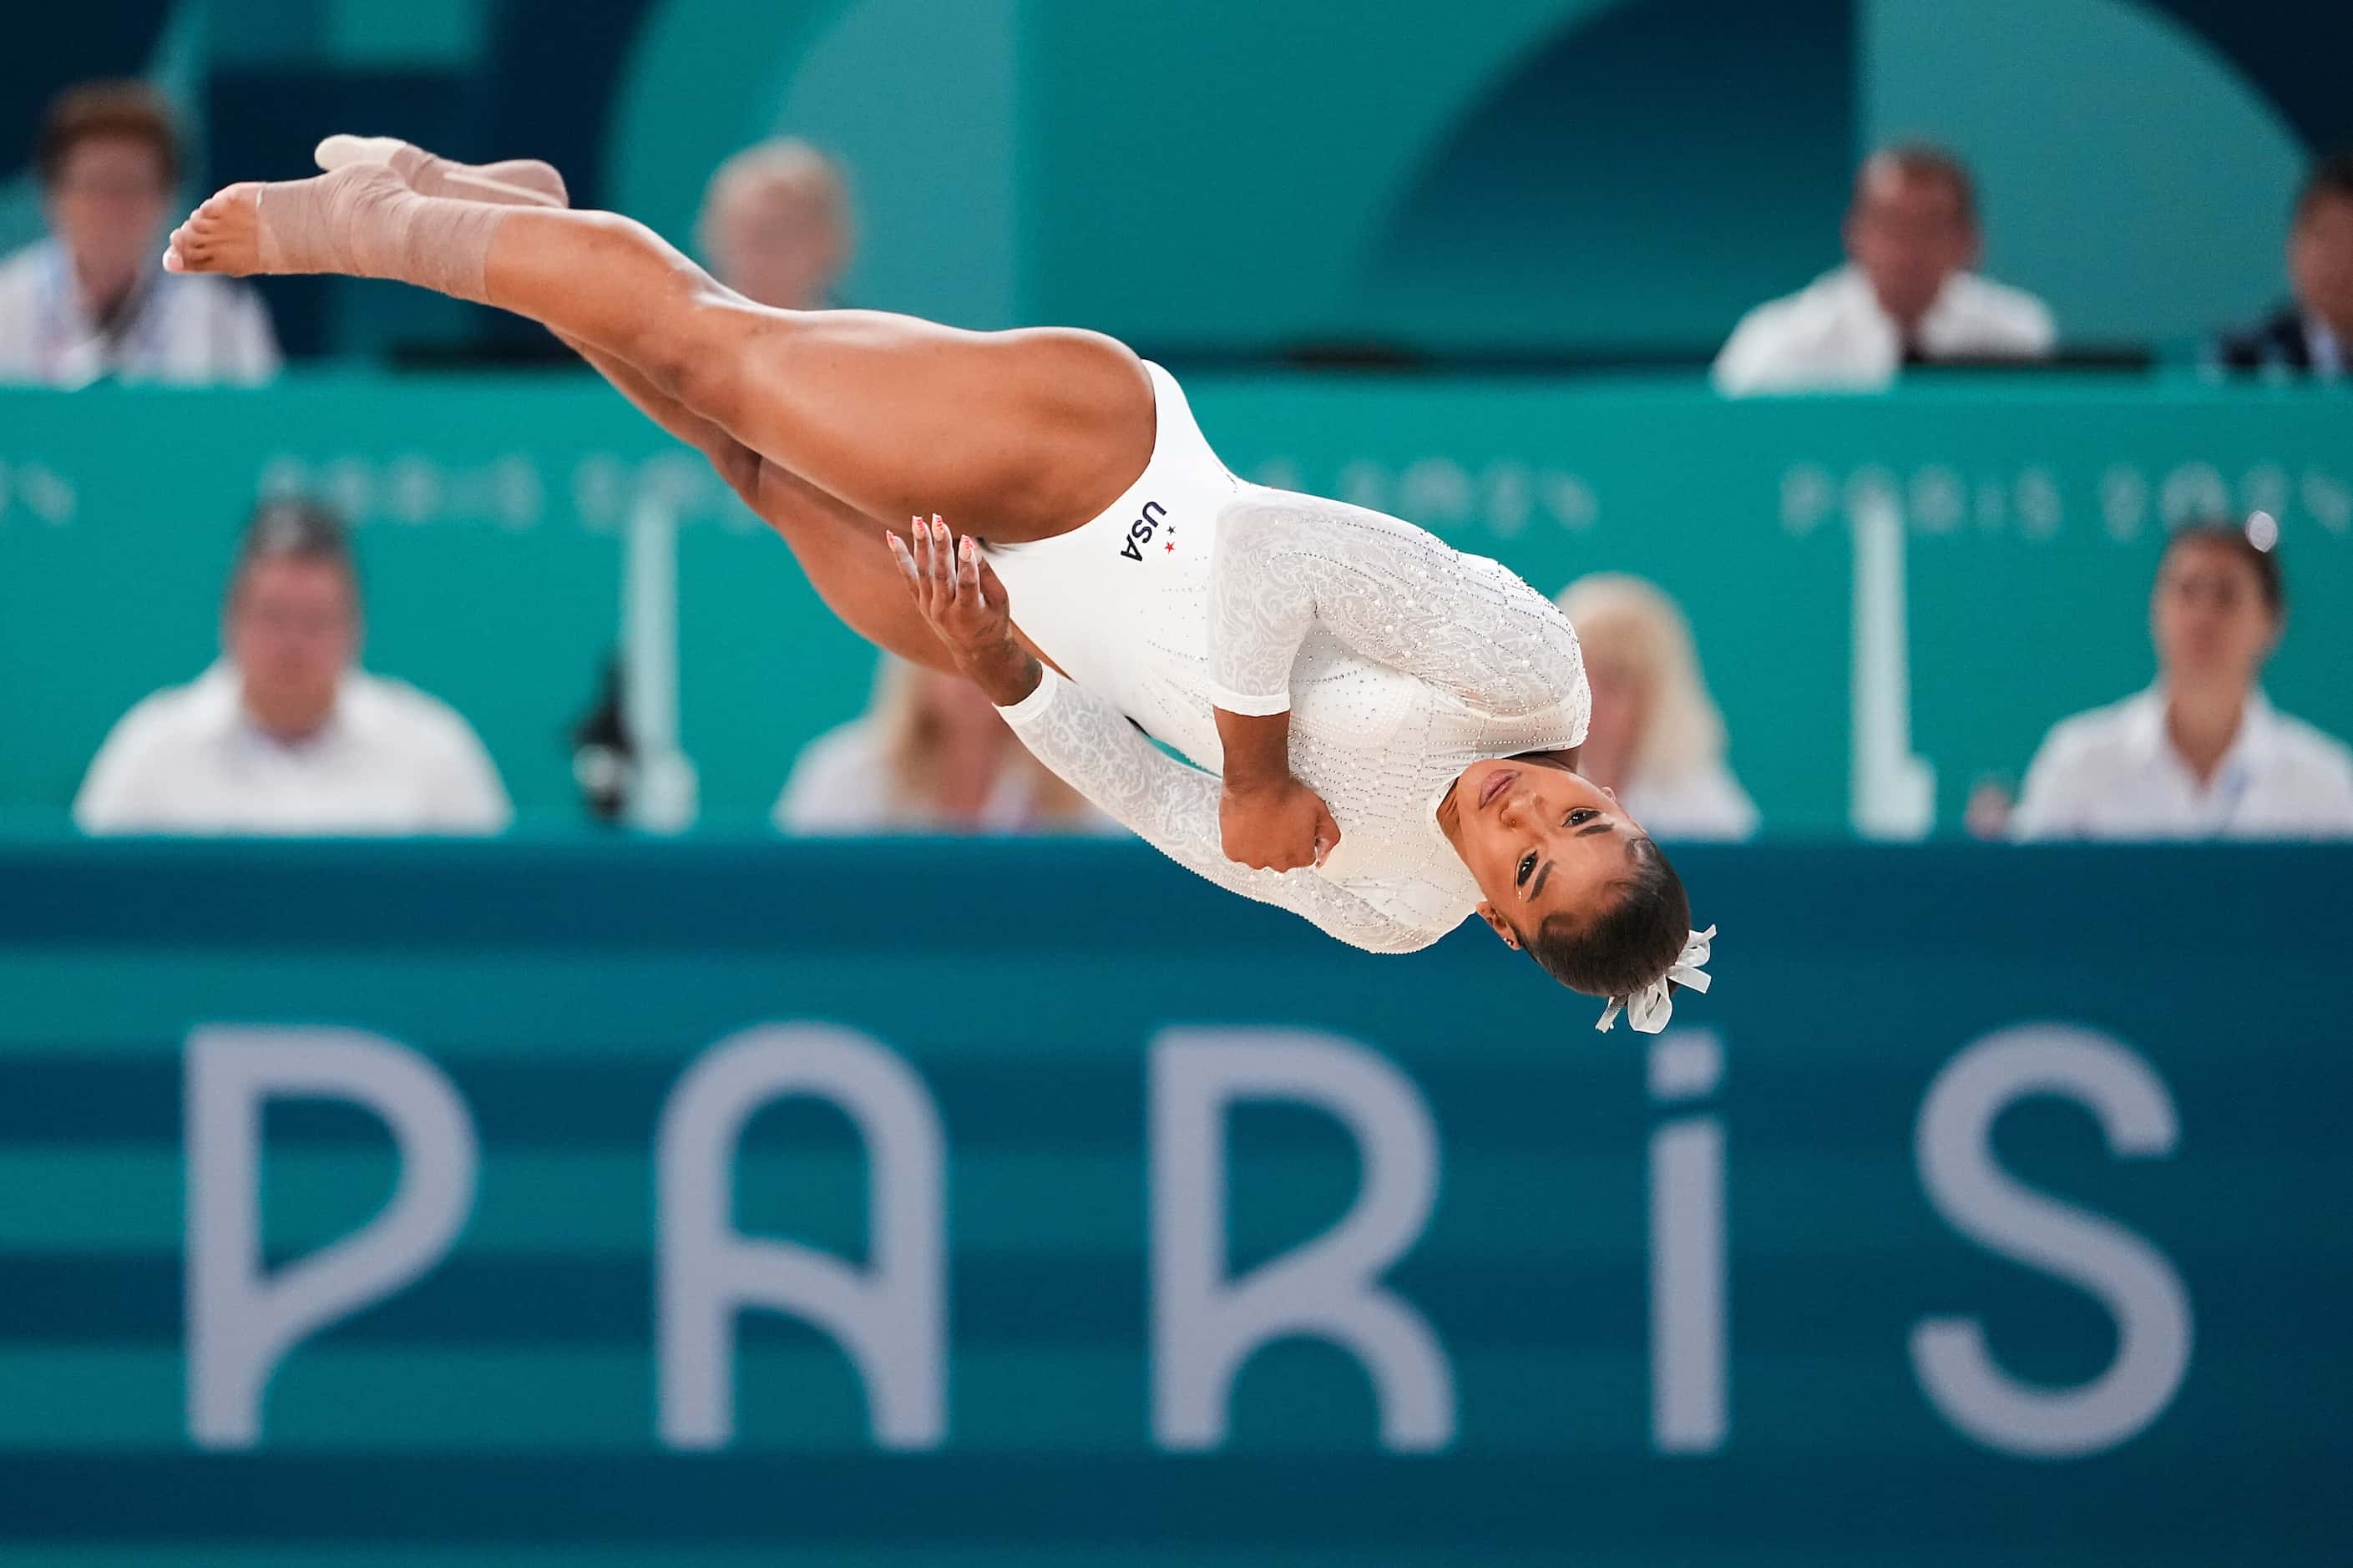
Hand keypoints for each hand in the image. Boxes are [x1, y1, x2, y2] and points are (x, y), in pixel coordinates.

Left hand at [888, 514, 1037, 705]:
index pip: (967, 583)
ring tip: (917, 521)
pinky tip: (892, 537)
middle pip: (941, 574)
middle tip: (938, 521)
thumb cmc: (994, 621)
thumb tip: (970, 542)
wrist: (975, 651)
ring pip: (923, 572)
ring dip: (920, 545)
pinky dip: (900, 557)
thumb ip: (984, 572)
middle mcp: (945, 611)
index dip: (967, 562)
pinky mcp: (920, 603)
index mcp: (970, 612)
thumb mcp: (999, 599)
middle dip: (940, 546)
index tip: (967, 539)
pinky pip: (908, 577)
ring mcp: (929, 607)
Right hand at [1219, 774, 1341, 871]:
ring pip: (1258, 855)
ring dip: (1258, 843)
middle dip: (1279, 843)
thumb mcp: (1320, 811)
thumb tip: (1325, 853)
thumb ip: (1330, 835)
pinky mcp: (1234, 851)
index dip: (1298, 838)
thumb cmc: (1284, 794)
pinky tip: (1245, 824)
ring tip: (1259, 820)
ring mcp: (1254, 859)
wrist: (1257, 782)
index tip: (1292, 826)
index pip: (1303, 855)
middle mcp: (1277, 863)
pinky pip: (1237, 850)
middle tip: (1275, 821)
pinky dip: (1240, 840)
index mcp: (1299, 856)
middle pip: (1280, 858)